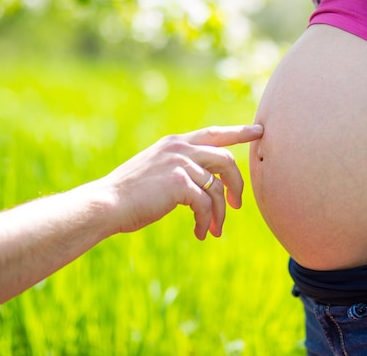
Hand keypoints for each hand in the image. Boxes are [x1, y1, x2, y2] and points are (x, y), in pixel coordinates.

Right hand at [93, 124, 262, 239]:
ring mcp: (179, 163)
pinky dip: (207, 222)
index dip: (239, 132)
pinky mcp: (179, 183)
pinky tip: (200, 234)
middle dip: (237, 184)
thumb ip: (180, 169)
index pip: (215, 133)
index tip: (260, 131)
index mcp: (175, 143)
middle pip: (226, 160)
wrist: (106, 204)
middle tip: (236, 205)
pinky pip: (206, 205)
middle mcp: (179, 148)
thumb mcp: (156, 171)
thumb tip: (205, 184)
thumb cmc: (129, 195)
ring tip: (215, 230)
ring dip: (220, 212)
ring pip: (218, 187)